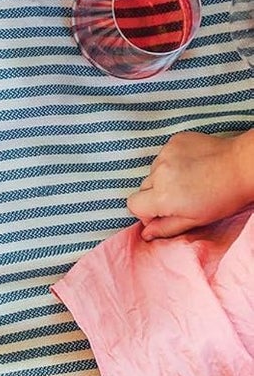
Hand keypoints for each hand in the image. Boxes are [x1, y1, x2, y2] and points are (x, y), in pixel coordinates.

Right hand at [127, 129, 253, 239]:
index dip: (145, 213)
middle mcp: (158, 173)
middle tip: (180, 198)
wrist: (241, 166)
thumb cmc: (223, 198)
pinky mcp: (172, 141)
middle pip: (143, 188)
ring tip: (188, 180)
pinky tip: (191, 166)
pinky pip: (163, 156)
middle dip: (156, 195)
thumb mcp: (196, 220)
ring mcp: (164, 154)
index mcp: (163, 196)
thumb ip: (167, 227)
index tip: (161, 214)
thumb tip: (146, 234)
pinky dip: (172, 162)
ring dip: (164, 178)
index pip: (134, 204)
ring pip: (153, 171)